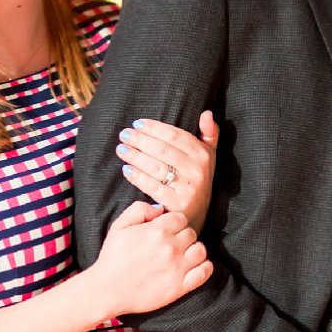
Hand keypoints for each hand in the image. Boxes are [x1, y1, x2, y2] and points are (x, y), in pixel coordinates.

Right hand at [90, 200, 212, 319]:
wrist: (107, 290)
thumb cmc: (112, 258)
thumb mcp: (119, 226)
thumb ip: (139, 209)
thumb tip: (160, 210)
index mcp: (157, 230)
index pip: (180, 218)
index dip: (173, 223)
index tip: (166, 231)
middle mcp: (170, 247)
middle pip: (191, 233)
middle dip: (182, 237)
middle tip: (171, 245)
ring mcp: (177, 267)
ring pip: (201, 250)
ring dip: (193, 251)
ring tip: (182, 256)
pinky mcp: (180, 286)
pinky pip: (205, 272)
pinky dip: (204, 267)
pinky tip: (194, 267)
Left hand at [116, 112, 218, 231]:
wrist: (196, 218)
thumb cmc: (197, 181)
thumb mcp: (209, 157)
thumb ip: (209, 134)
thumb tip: (207, 113)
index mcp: (203, 155)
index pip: (175, 135)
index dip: (154, 128)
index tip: (137, 123)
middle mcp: (197, 171)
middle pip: (162, 150)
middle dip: (140, 140)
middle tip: (124, 135)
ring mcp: (187, 188)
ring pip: (155, 167)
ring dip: (135, 156)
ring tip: (121, 149)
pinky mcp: (175, 204)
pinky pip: (152, 186)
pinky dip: (137, 176)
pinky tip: (126, 169)